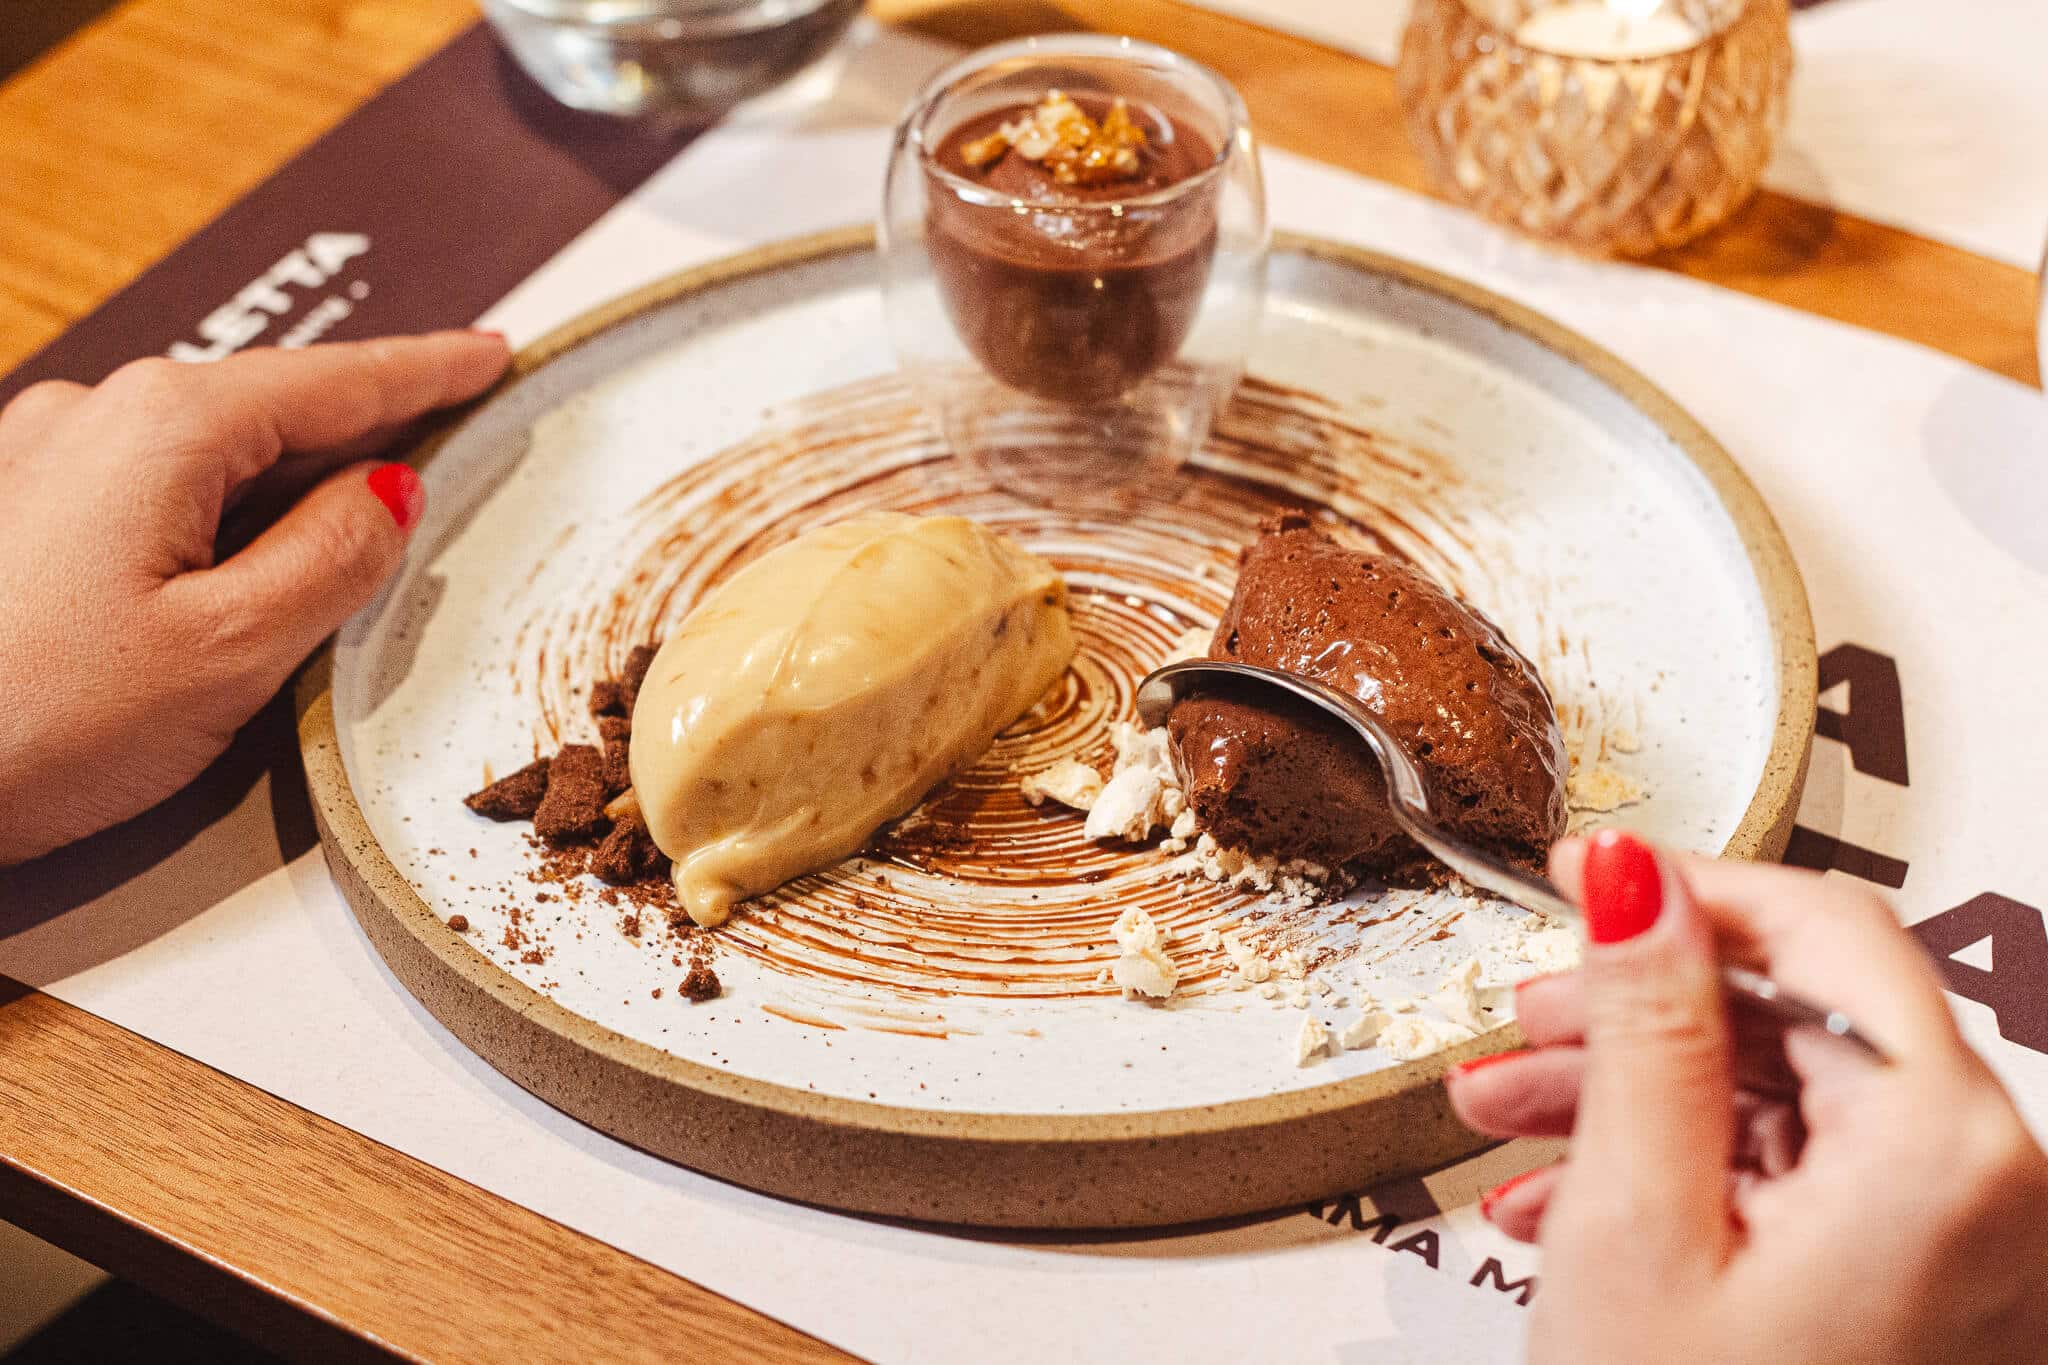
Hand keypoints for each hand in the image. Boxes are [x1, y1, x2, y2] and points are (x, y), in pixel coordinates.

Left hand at [0, 333, 507, 864]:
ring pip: (209, 452)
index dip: (428, 368)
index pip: (336, 382)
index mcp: (166, 428)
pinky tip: (231, 571)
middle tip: (443, 441)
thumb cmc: (34, 719)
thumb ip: (331, 559)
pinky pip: (153, 486)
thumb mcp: (230, 651)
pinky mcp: (15, 508)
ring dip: (284, 485)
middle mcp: (97, 416)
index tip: (492, 352)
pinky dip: (216, 514)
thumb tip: (388, 491)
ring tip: (341, 541)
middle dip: (361, 427)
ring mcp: (42, 455)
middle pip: (272, 407)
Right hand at [1447, 833, 2047, 1363]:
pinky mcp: (1925, 1298)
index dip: (1690, 888)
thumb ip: (1646, 1021)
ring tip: (1511, 1126)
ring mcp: (1965, 1254)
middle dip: (1635, 1016)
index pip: (1826, 932)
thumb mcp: (1637, 1217)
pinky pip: (1801, 1187)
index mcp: (1948, 1149)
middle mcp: (1991, 1193)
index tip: (1596, 875)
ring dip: (1635, 1100)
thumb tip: (1639, 876)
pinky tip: (1572, 1205)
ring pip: (1788, 1105)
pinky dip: (1683, 1178)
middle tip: (1526, 1024)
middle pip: (1801, 1023)